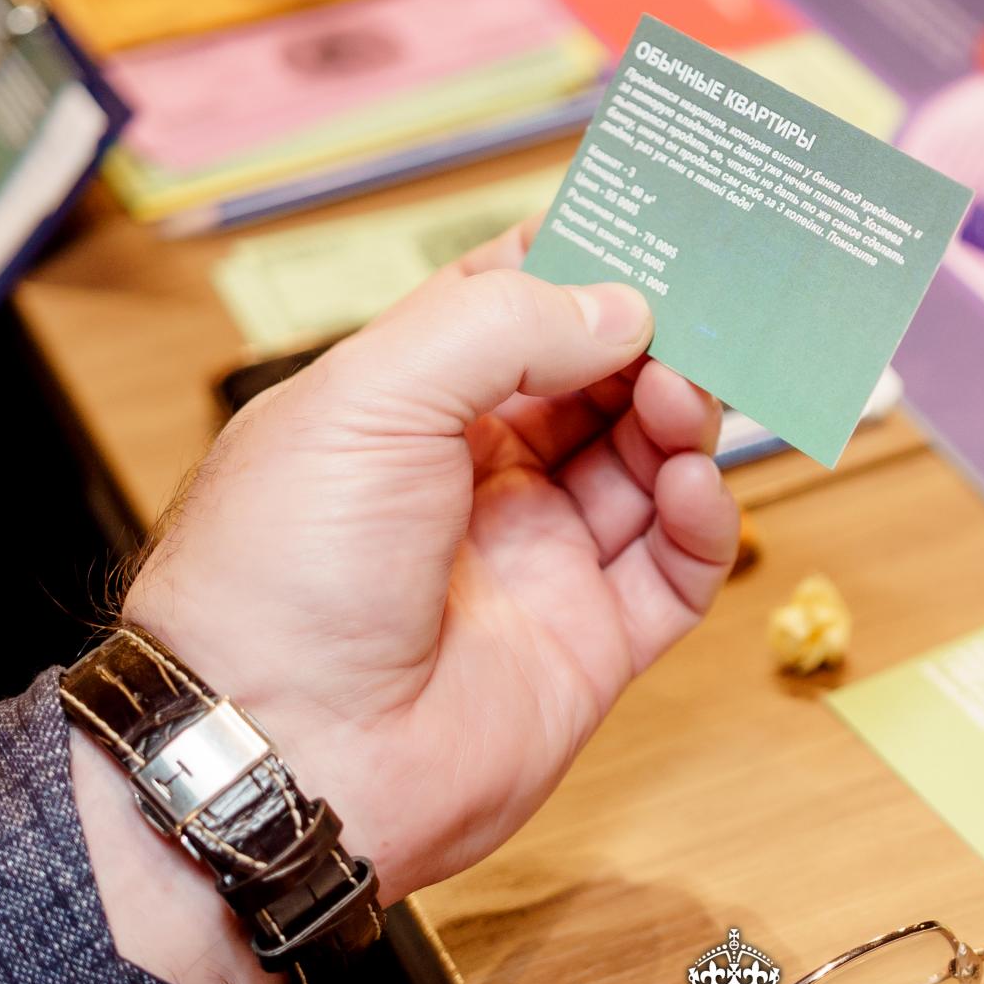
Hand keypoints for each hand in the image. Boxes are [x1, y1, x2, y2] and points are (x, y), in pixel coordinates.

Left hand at [76, 218, 738, 983]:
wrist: (277, 757)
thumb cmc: (283, 569)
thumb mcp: (369, 398)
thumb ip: (500, 328)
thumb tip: (622, 305)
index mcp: (406, 407)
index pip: (512, 311)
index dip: (581, 266)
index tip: (655, 225)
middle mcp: (476, 478)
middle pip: (597, 383)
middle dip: (652, 340)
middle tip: (706, 310)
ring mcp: (538, 561)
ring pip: (645, 465)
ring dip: (680, 419)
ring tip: (685, 399)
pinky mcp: (590, 646)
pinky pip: (675, 571)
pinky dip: (701, 522)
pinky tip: (690, 488)